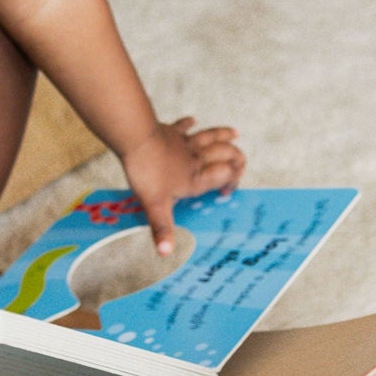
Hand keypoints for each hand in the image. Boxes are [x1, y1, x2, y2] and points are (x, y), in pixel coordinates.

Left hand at [119, 116, 245, 254]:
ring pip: (210, 136)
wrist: (136, 139)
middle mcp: (195, 159)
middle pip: (225, 153)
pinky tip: (193, 121)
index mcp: (195, 178)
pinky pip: (183, 126)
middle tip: (238, 165)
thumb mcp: (155, 206)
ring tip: (235, 133)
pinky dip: (189, 123)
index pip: (225, 175)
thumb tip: (165, 254)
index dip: (232, 182)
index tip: (225, 193)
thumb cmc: (147, 173)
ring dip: (224, 135)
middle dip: (236, 158)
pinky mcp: (170, 132)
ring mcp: (184, 143)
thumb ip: (163, 230)